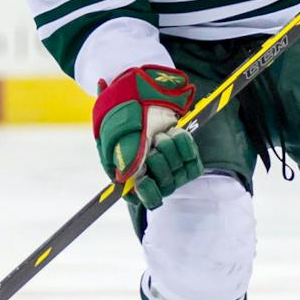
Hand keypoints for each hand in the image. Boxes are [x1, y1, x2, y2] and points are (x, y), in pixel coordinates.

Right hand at [92, 65, 202, 209]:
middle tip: (152, 139)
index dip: (148, 191)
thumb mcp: (112, 123)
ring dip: (171, 147)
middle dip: (158, 158)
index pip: (145, 199)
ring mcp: (172, 172)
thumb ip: (112, 130)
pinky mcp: (188, 163)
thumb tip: (105, 101)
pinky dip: (185, 145)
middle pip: (165, 183)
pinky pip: (193, 162)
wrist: (144, 103)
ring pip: (179, 172)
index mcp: (131, 177)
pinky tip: (176, 132)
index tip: (144, 176)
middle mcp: (153, 177)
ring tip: (162, 133)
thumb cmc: (123, 115)